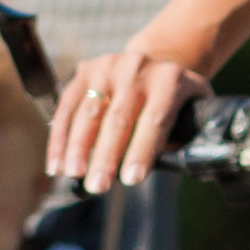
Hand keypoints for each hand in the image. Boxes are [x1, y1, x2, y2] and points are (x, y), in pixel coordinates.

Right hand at [48, 22, 222, 186]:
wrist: (153, 62)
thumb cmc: (174, 99)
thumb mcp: (193, 108)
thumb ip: (189, 135)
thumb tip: (182, 166)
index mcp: (170, 80)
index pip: (155, 119)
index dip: (142, 150)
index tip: (131, 180)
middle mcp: (137, 69)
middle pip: (118, 118)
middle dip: (106, 156)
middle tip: (98, 187)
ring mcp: (108, 67)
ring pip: (89, 112)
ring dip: (78, 147)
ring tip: (73, 175)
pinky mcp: (84, 71)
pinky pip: (67, 108)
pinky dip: (60, 138)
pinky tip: (56, 164)